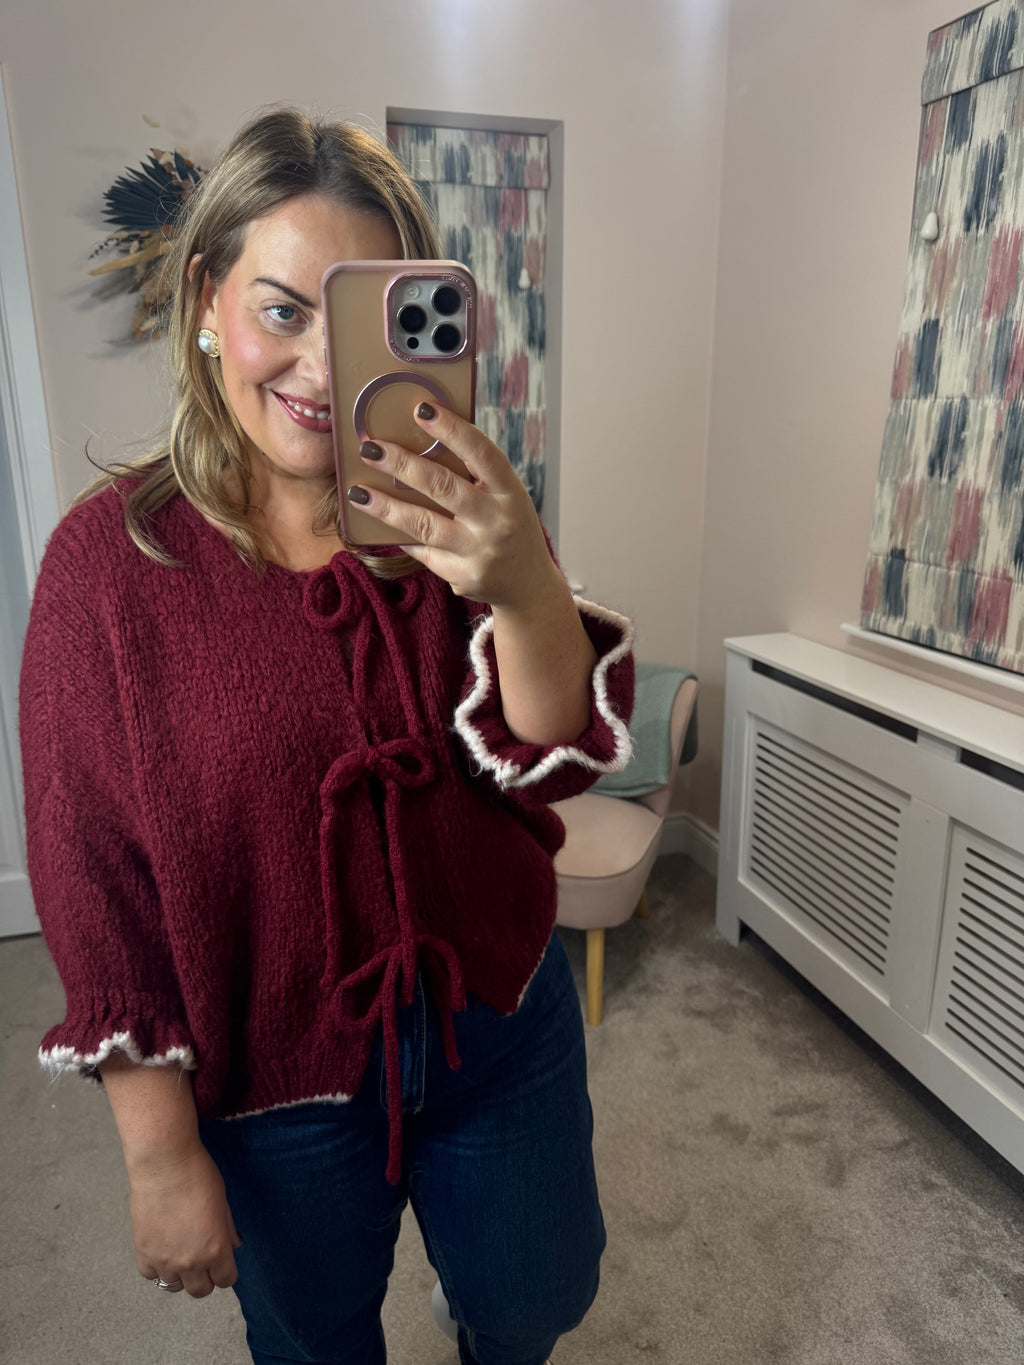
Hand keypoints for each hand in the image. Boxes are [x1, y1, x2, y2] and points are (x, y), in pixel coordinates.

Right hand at [129, 1142, 241, 1299]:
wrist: (165, 1164)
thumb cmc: (198, 1176)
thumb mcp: (223, 1202)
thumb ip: (228, 1229)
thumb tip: (233, 1245)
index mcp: (216, 1250)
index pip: (226, 1280)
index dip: (225, 1271)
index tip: (222, 1262)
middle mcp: (190, 1262)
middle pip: (200, 1291)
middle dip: (205, 1277)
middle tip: (202, 1259)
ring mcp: (164, 1260)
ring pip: (174, 1287)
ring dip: (179, 1274)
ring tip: (180, 1253)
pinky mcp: (143, 1253)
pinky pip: (151, 1275)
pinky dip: (156, 1268)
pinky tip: (162, 1249)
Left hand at [348, 403, 560, 608]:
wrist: (529, 587)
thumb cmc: (510, 527)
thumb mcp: (505, 496)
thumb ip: (475, 474)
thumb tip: (423, 438)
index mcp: (510, 492)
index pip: (481, 453)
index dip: (451, 429)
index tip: (421, 408)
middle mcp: (497, 522)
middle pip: (443, 487)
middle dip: (403, 465)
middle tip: (371, 448)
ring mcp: (479, 552)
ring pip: (424, 525)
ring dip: (387, 507)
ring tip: (358, 492)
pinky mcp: (462, 577)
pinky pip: (424, 552)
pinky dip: (401, 537)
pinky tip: (378, 525)